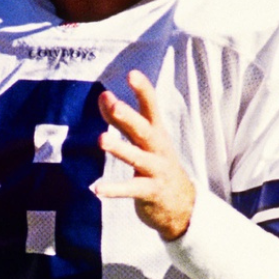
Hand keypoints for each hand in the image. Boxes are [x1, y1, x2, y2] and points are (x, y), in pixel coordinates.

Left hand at [94, 69, 194, 240]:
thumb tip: (103, 96)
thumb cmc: (156, 164)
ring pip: (137, 158)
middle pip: (144, 130)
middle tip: (114, 105)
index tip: (132, 74)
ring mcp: (156, 170)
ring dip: (120, 148)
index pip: (151, 108)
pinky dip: (114, 190)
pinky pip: (131, 190)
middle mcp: (159, 149)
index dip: (143, 91)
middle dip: (129, 117)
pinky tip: (97, 189)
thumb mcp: (142, 140)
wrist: (182, 204)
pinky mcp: (151, 192)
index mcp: (156, 132)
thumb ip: (120, 119)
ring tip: (100, 139)